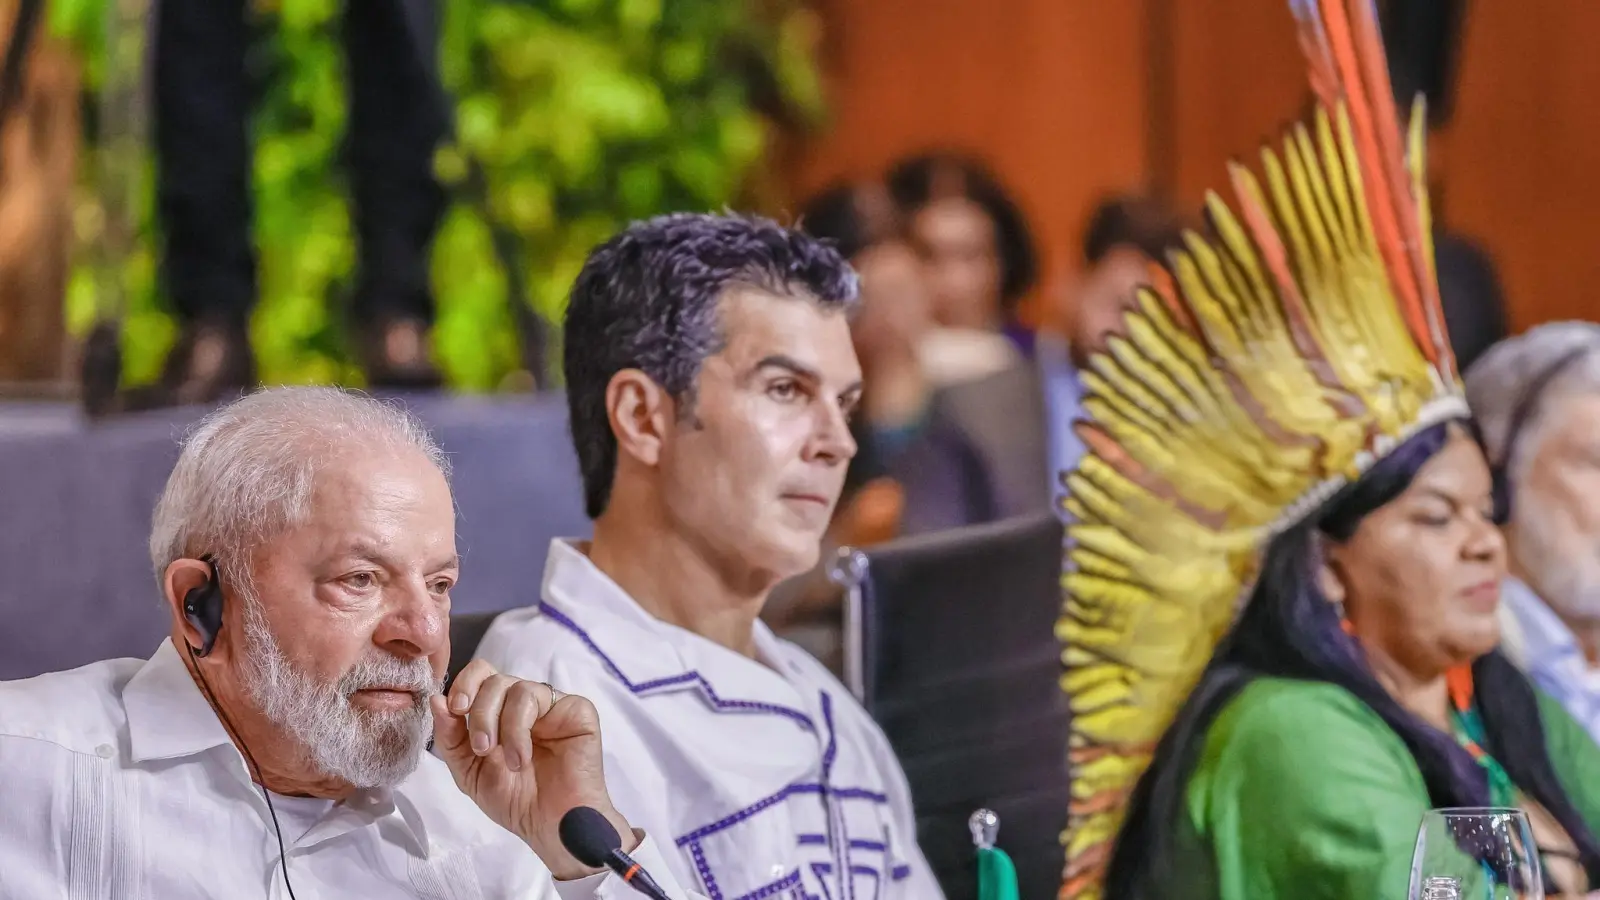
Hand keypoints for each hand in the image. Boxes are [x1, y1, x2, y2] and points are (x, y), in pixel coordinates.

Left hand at [431, 660, 635, 879]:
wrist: (551, 826)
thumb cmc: (515, 801)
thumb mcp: (469, 771)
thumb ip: (451, 737)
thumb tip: (436, 700)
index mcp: (500, 712)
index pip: (480, 677)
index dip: (465, 684)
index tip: (455, 708)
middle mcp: (524, 703)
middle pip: (494, 679)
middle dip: (480, 712)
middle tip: (482, 748)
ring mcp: (551, 704)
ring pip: (516, 687)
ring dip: (502, 726)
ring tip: (509, 762)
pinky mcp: (575, 709)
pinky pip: (540, 697)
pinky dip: (521, 728)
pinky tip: (522, 757)